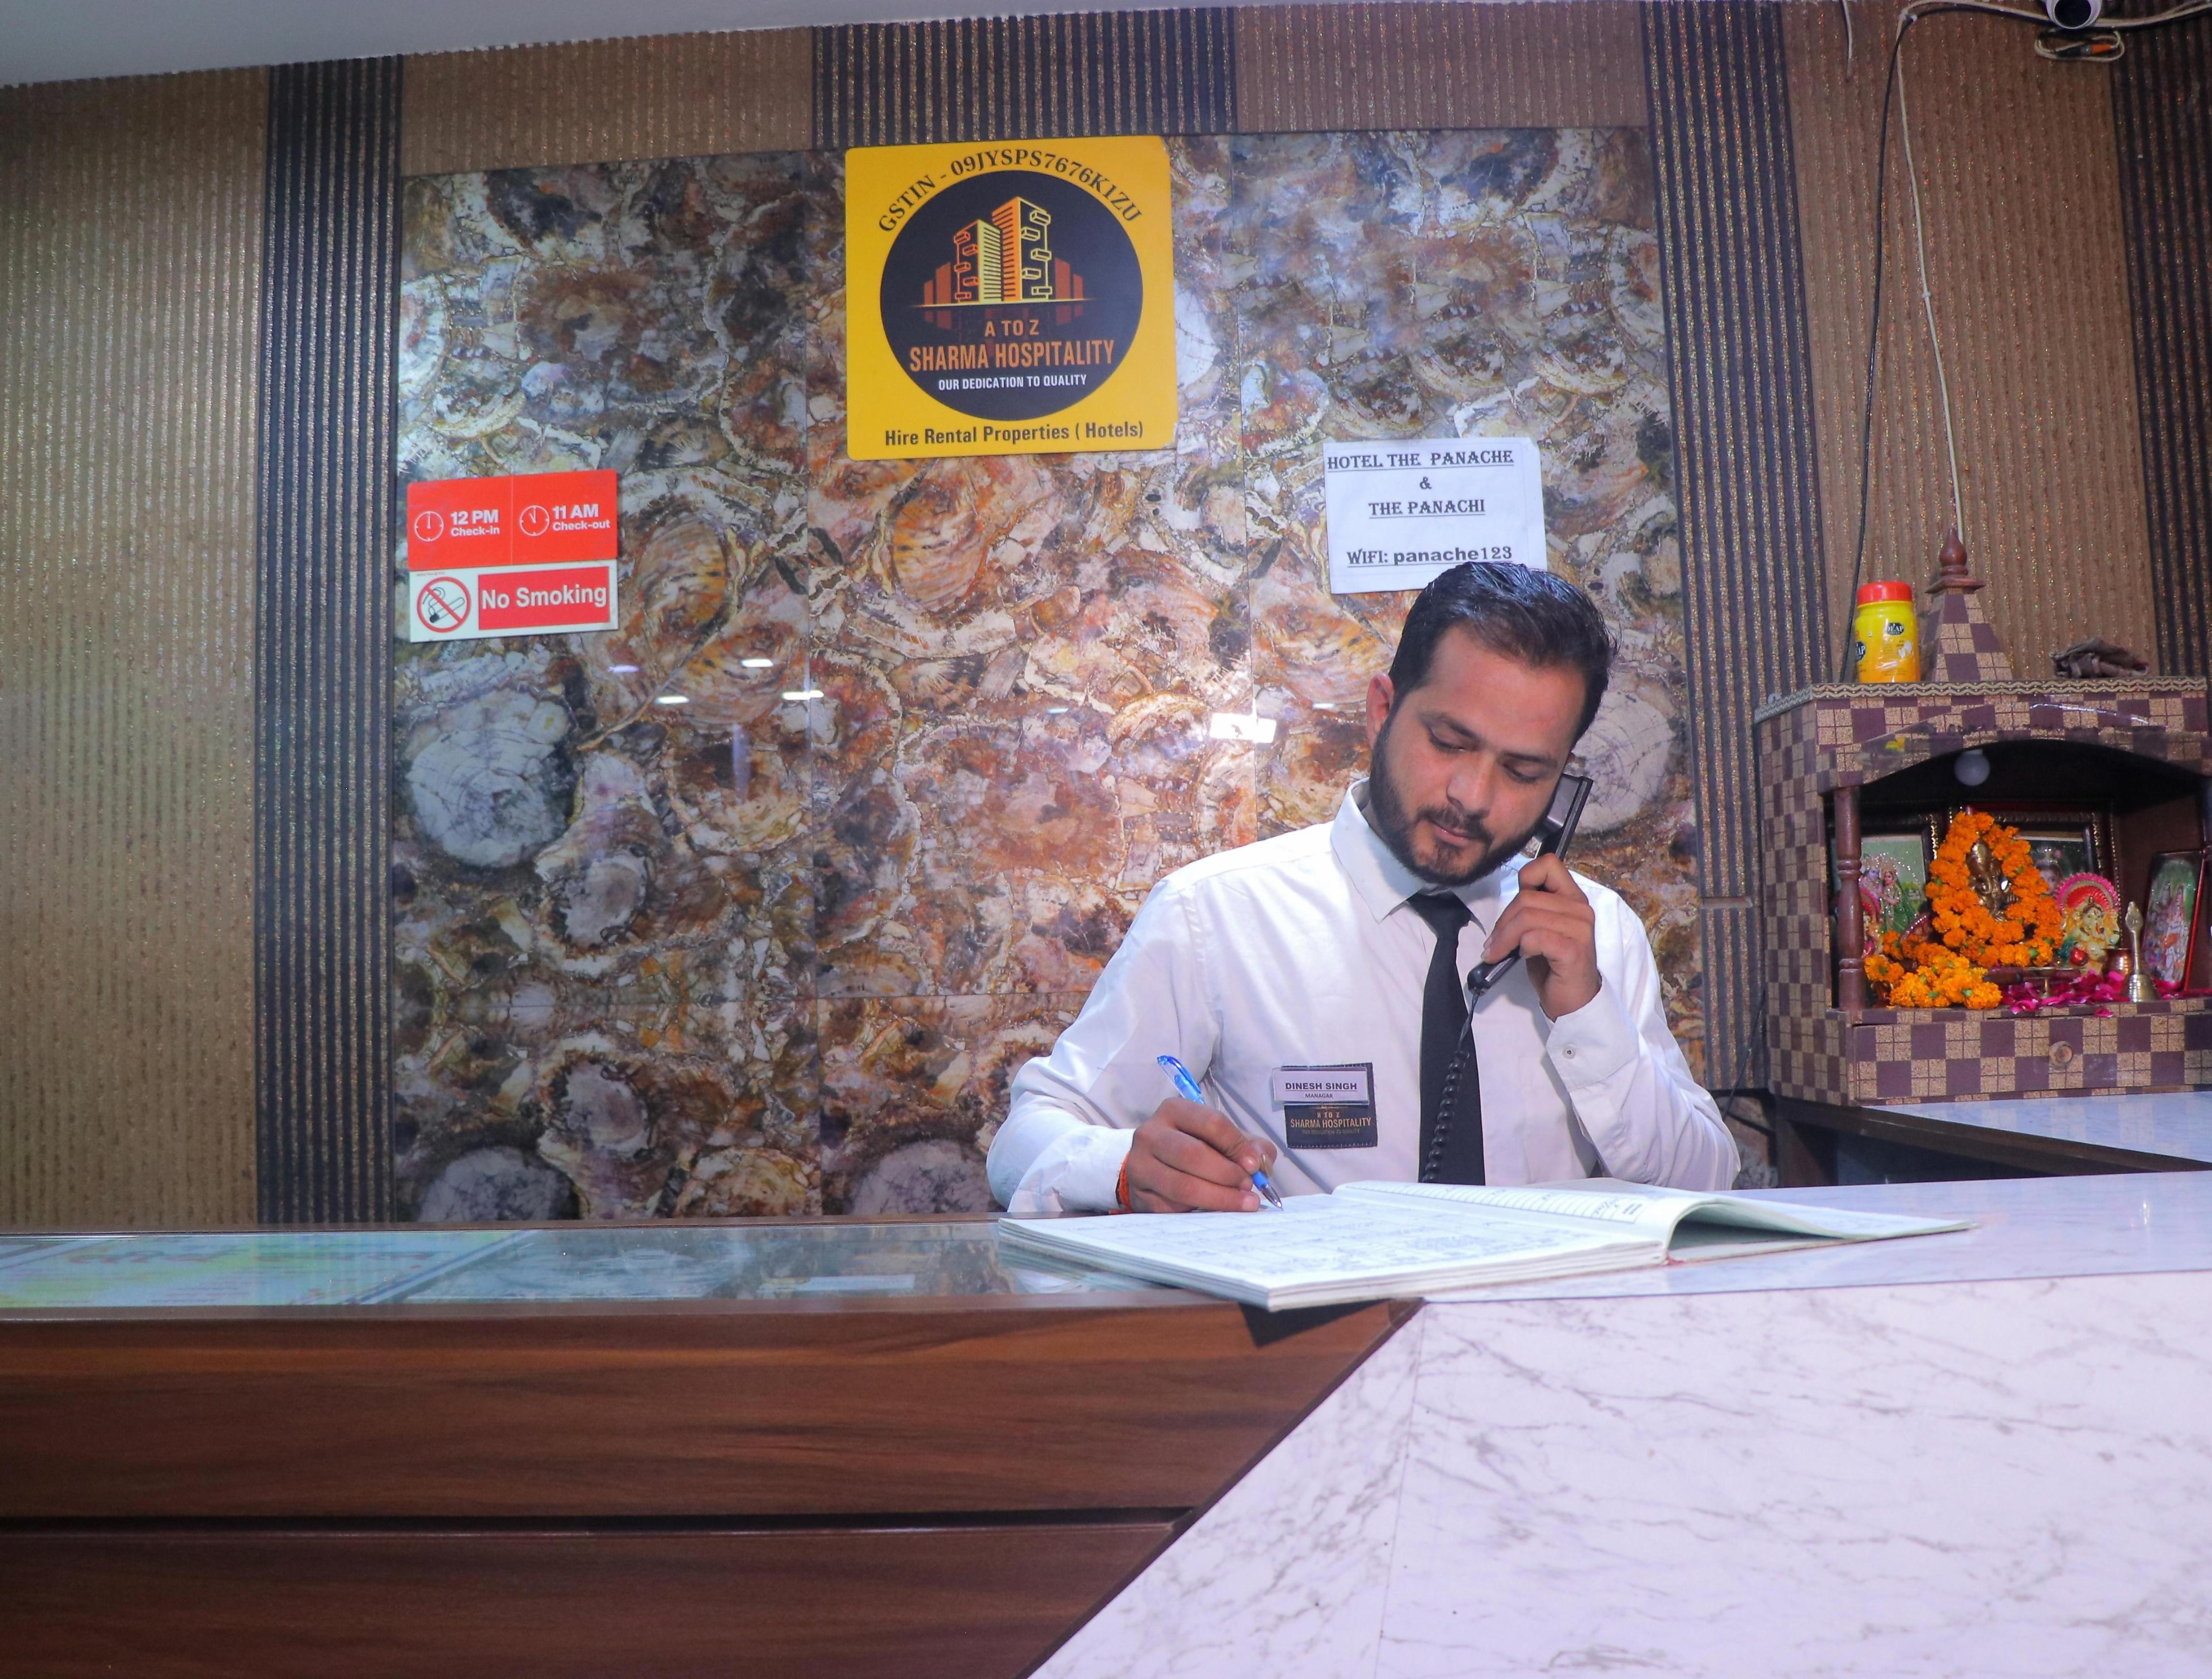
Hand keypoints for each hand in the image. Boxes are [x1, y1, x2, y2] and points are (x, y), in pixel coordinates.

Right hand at [1124, 1098, 1277, 1212]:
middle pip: (1193, 1155)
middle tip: (1247, 1186)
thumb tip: (1260, 1163)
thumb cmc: (1196, 1148)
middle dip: (1227, 1174)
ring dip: (1219, 1198)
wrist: (1154, 1167)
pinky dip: (1199, 1212)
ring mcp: (1140, 1166)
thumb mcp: (1222, 1138)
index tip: (1254, 1165)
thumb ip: (1249, 1145)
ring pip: (1182, 1186)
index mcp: (1174, 1110)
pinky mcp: (1139, 1195)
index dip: (1237, 1144)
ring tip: (1242, 1203)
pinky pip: (1173, 1208)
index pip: (1211, 1123)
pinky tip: (1216, 1212)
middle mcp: (1150, 1134)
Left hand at [1480, 854, 1600, 1020]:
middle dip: (1503, 921)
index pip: (1548, 864)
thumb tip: (1505, 909)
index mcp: (1572, 898)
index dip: (1525, 879)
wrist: (1573, 1000)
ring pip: (1528, 918)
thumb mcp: (1540, 930)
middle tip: (1494, 943)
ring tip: (1497, 953)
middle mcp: (1580, 909)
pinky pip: (1535, 938)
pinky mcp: (1573, 950)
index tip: (1513, 907)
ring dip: (1505, 937)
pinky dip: (1521, 947)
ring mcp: (1579, 929)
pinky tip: (1521, 957)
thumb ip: (1531, 910)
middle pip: (1527, 898)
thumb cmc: (1553, 965)